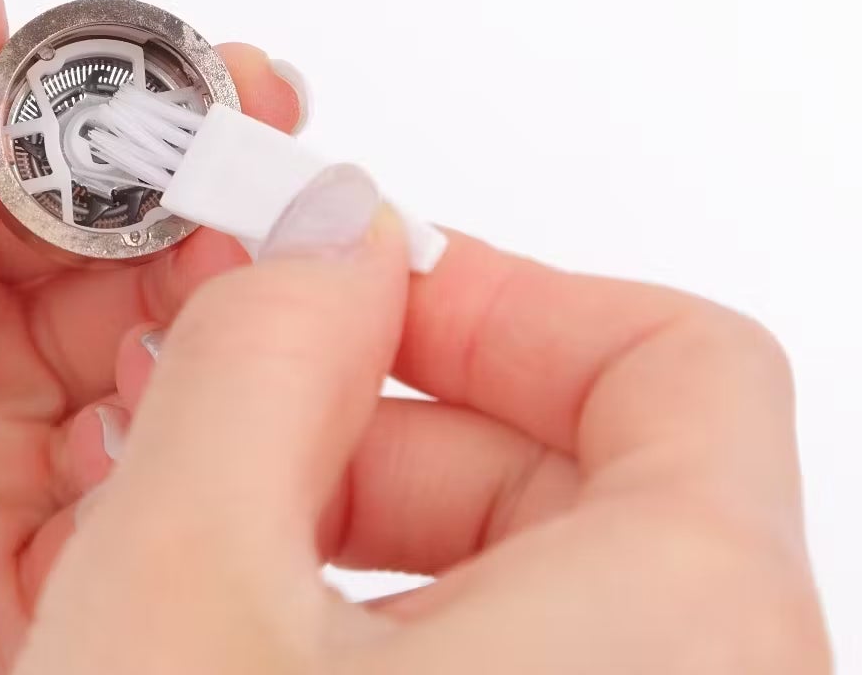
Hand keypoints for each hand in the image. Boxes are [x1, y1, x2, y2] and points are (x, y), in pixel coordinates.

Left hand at [0, 0, 303, 672]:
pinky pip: (123, 549)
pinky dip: (175, 505)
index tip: (232, 90)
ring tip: (244, 334)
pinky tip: (180, 464)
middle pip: (142, 275)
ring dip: (219, 361)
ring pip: (162, 402)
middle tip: (282, 211)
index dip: (155, 117)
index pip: (63, 161)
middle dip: (223, 233)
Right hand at [16, 166, 830, 673]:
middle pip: (591, 469)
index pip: (673, 356)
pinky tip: (235, 635)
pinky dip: (370, 627)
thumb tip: (315, 233)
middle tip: (228, 414)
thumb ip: (254, 357)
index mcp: (684, 632)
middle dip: (380, 417)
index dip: (489, 292)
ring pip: (530, 584)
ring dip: (353, 526)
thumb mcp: (180, 585)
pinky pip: (497, 672)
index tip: (349, 290)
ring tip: (197, 539)